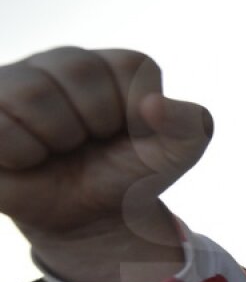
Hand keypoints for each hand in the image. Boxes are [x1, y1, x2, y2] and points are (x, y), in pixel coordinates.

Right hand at [0, 48, 210, 281]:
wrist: (89, 219)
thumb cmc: (130, 174)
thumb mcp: (179, 152)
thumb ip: (191, 124)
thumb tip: (154, 105)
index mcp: (112, 64)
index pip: (128, 67)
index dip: (134, 114)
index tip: (128, 136)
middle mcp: (60, 62)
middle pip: (77, 71)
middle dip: (92, 123)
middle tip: (87, 144)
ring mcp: (14, 84)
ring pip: (30, 93)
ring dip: (54, 138)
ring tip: (57, 150)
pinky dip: (20, 152)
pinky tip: (27, 158)